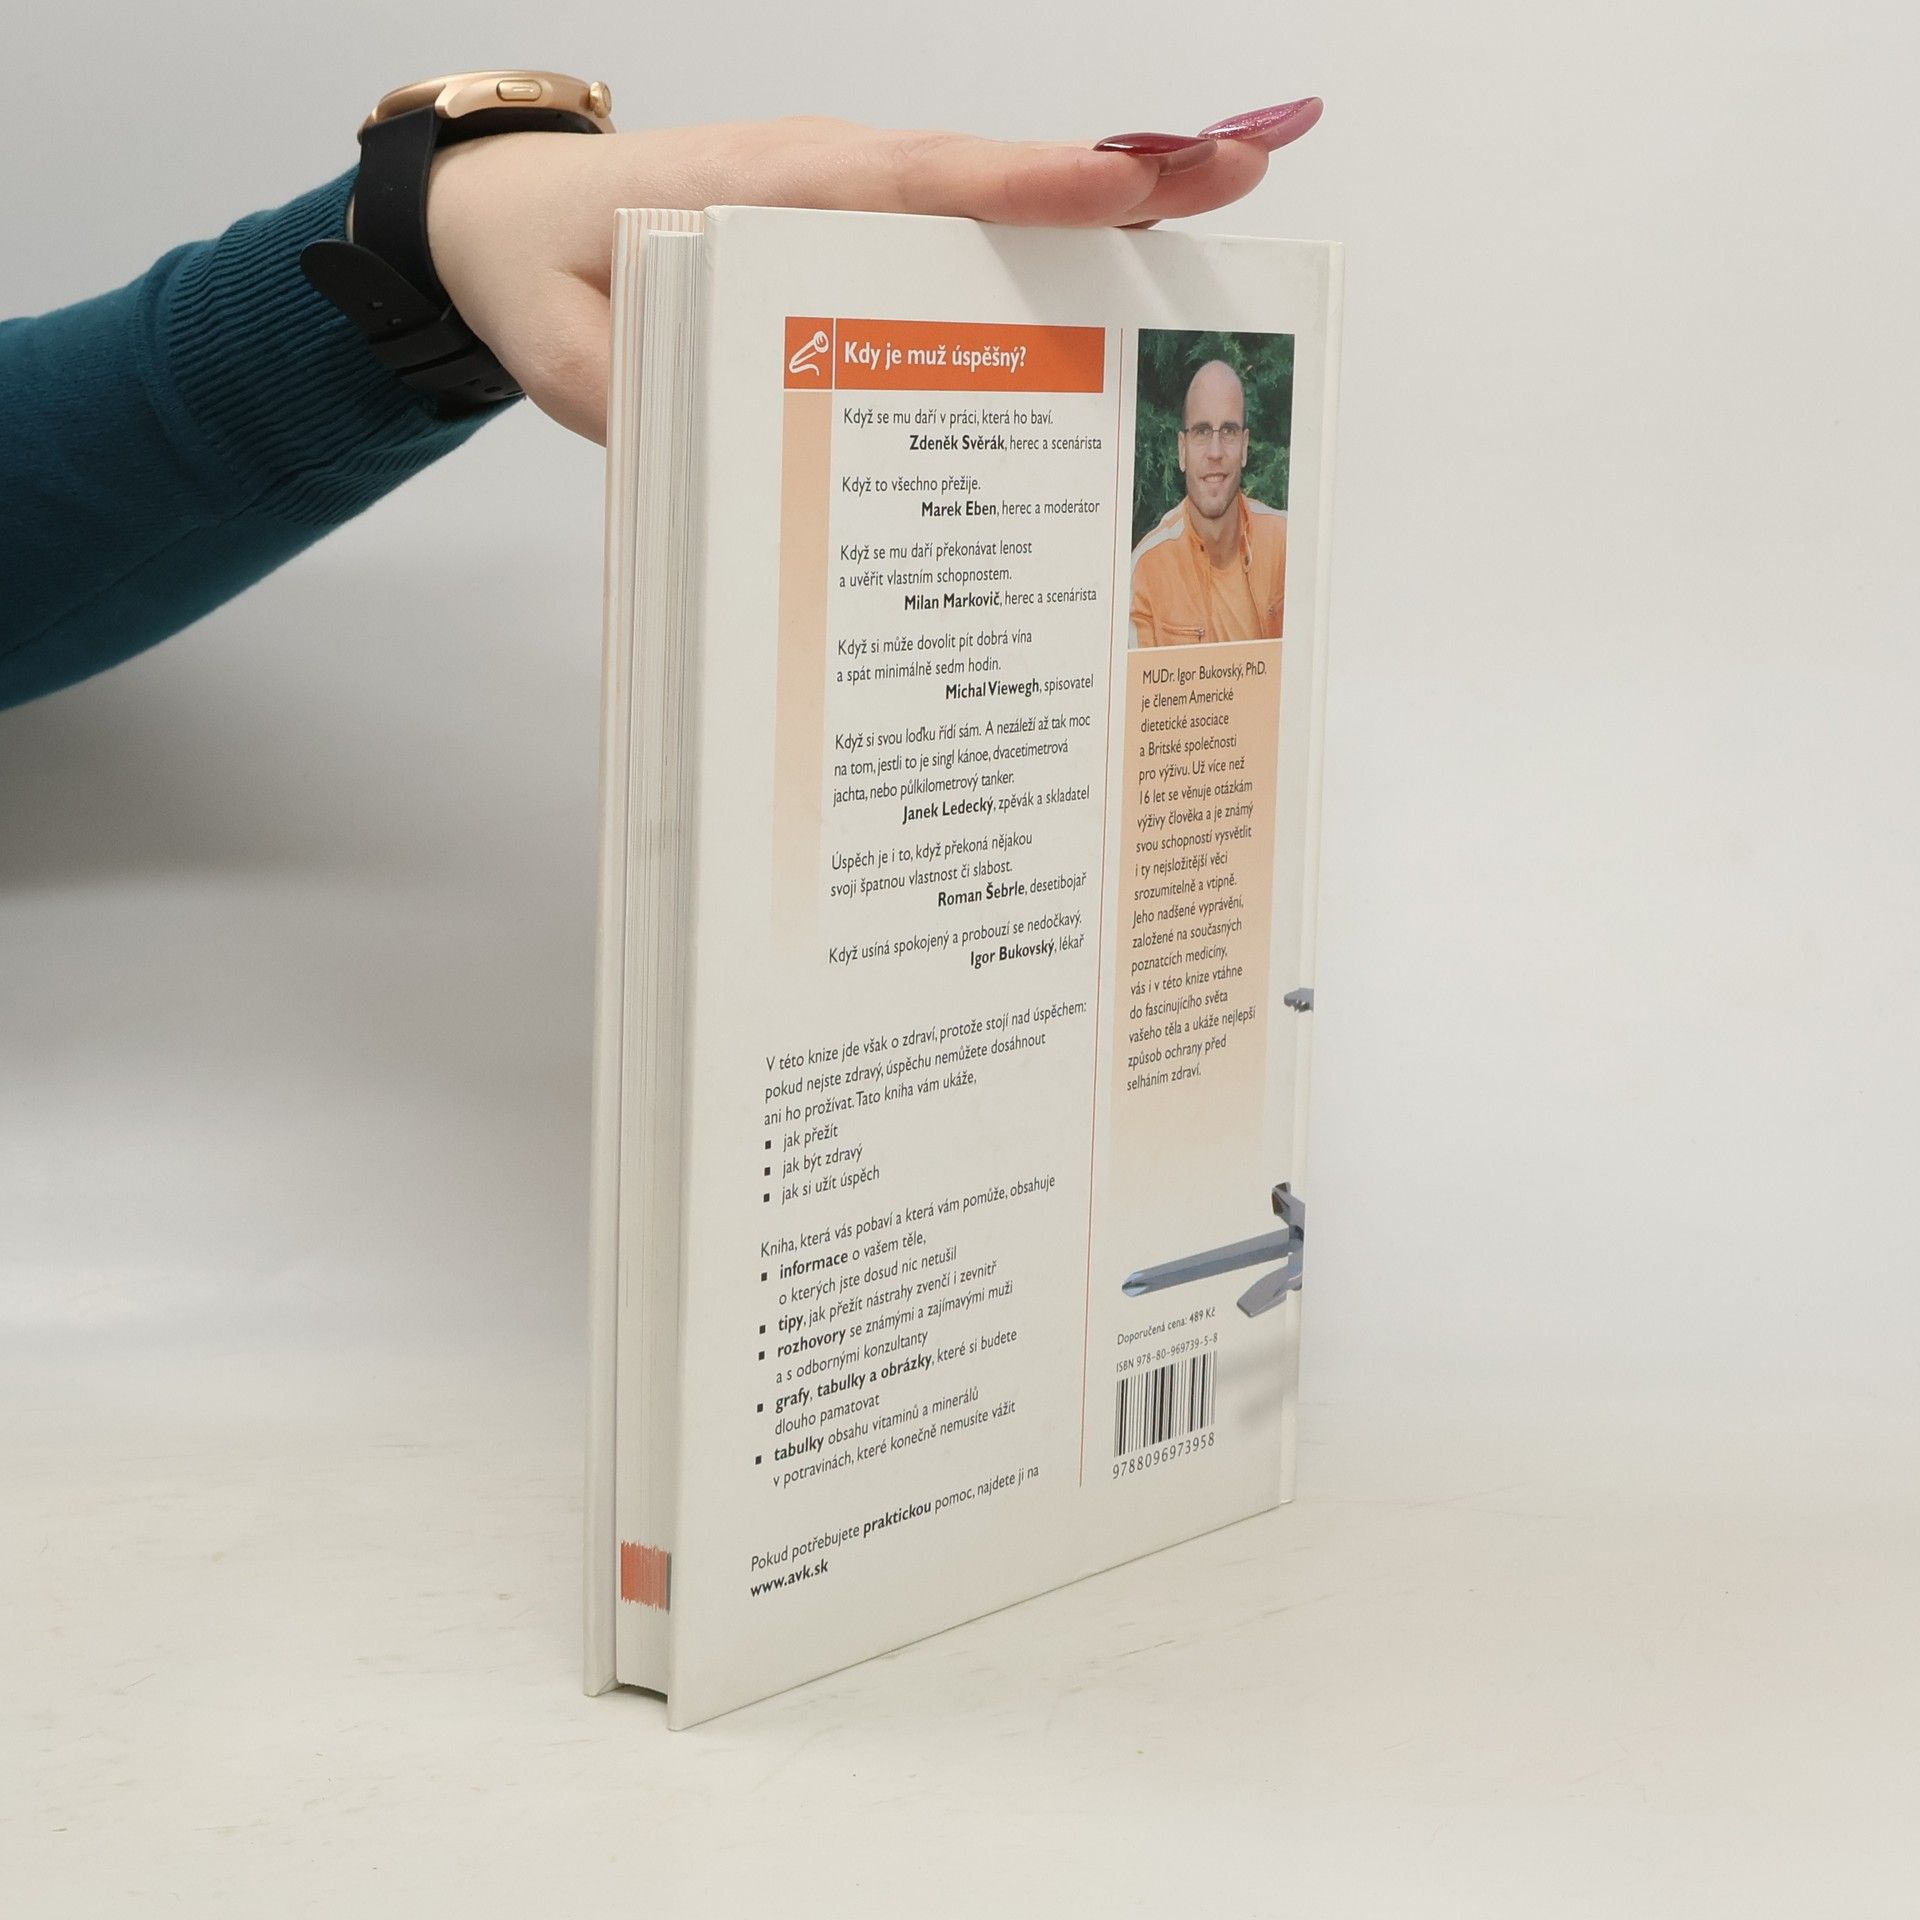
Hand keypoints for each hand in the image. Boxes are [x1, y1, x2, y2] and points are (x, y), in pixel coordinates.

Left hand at [423, 107, 1320, 442]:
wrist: (508, 222)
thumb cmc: (541, 272)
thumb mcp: (566, 355)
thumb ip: (639, 402)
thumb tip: (739, 459)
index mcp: (762, 195)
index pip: (908, 183)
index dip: (1018, 187)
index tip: (1121, 183)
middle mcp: (827, 183)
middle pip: (986, 178)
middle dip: (1117, 176)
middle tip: (1243, 168)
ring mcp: (850, 205)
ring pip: (989, 202)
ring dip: (1106, 203)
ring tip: (1226, 202)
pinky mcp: (857, 238)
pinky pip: (961, 236)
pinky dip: (1048, 240)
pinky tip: (1127, 276)